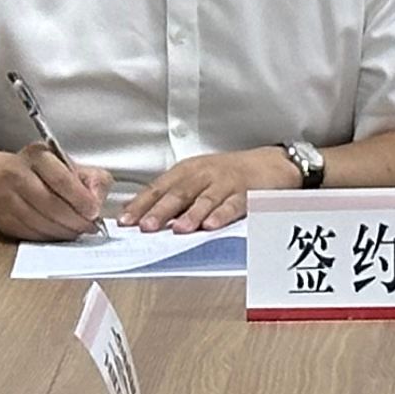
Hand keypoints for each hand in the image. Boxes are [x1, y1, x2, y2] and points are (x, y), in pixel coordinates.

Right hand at [0, 148, 112, 241]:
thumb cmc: (37, 172)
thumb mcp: (64, 163)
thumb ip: (88, 177)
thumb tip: (98, 200)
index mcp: (37, 156)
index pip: (61, 179)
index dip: (80, 198)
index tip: (94, 211)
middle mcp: (18, 175)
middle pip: (51, 204)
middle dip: (75, 220)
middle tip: (89, 226)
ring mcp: (8, 199)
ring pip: (41, 223)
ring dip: (64, 232)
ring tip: (77, 231)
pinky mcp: (4, 221)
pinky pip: (31, 235)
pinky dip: (50, 238)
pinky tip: (60, 234)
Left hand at [120, 148, 305, 231]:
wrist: (269, 164)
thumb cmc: (227, 174)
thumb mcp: (195, 177)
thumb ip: (168, 194)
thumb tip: (134, 211)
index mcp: (187, 171)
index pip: (158, 188)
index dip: (141, 204)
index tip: (125, 221)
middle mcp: (203, 175)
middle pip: (178, 193)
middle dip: (160, 211)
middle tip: (146, 227)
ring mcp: (224, 183)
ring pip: (204, 199)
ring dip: (190, 215)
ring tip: (178, 229)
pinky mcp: (246, 193)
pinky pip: (232, 205)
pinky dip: (221, 215)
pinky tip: (211, 226)